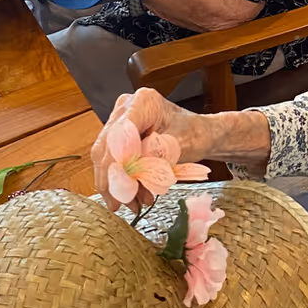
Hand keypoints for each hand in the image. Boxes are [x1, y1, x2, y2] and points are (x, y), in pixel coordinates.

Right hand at [91, 88, 207, 213]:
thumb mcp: (176, 148)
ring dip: (119, 183)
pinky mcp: (121, 134)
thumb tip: (127, 175)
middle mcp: (126, 107)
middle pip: (106, 147)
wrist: (201, 133)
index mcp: (142, 102)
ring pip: (107, 156)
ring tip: (134, 204)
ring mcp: (120, 120)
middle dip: (112, 180)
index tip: (122, 191)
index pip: (119, 136)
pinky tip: (136, 195)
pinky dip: (124, 179)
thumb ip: (151, 158)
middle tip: (119, 205)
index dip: (116, 165)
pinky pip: (114, 159)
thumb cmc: (195, 135)